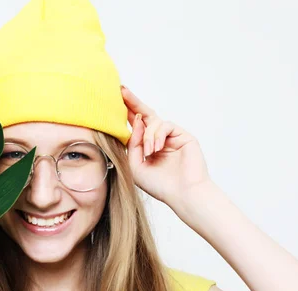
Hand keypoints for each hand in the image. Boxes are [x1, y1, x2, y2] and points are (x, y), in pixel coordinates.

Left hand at [121, 85, 212, 206]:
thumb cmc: (159, 185)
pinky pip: (165, 125)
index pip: (135, 126)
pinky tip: (156, 148)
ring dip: (147, 136)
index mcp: (146, 147)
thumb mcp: (136, 165)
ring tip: (149, 152)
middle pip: (144, 115)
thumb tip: (136, 122)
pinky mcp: (183, 136)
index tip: (114, 100)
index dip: (126, 114)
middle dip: (132, 103)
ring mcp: (171, 137)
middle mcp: (158, 139)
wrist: (182, 193)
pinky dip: (157, 135)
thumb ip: (132, 144)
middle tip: (122, 90)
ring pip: (153, 122)